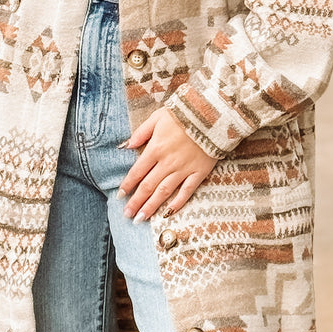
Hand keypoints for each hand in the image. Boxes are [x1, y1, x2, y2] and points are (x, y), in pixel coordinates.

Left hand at [119, 109, 215, 223]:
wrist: (213, 114)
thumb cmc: (184, 113)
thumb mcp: (158, 117)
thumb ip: (141, 133)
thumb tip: (125, 146)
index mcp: (156, 148)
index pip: (137, 171)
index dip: (127, 185)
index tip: (119, 196)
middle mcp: (168, 162)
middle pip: (148, 186)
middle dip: (136, 202)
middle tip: (127, 215)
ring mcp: (184, 169)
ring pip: (164, 192)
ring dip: (151, 206)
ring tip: (141, 219)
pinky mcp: (199, 172)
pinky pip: (186, 191)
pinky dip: (177, 203)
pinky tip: (168, 212)